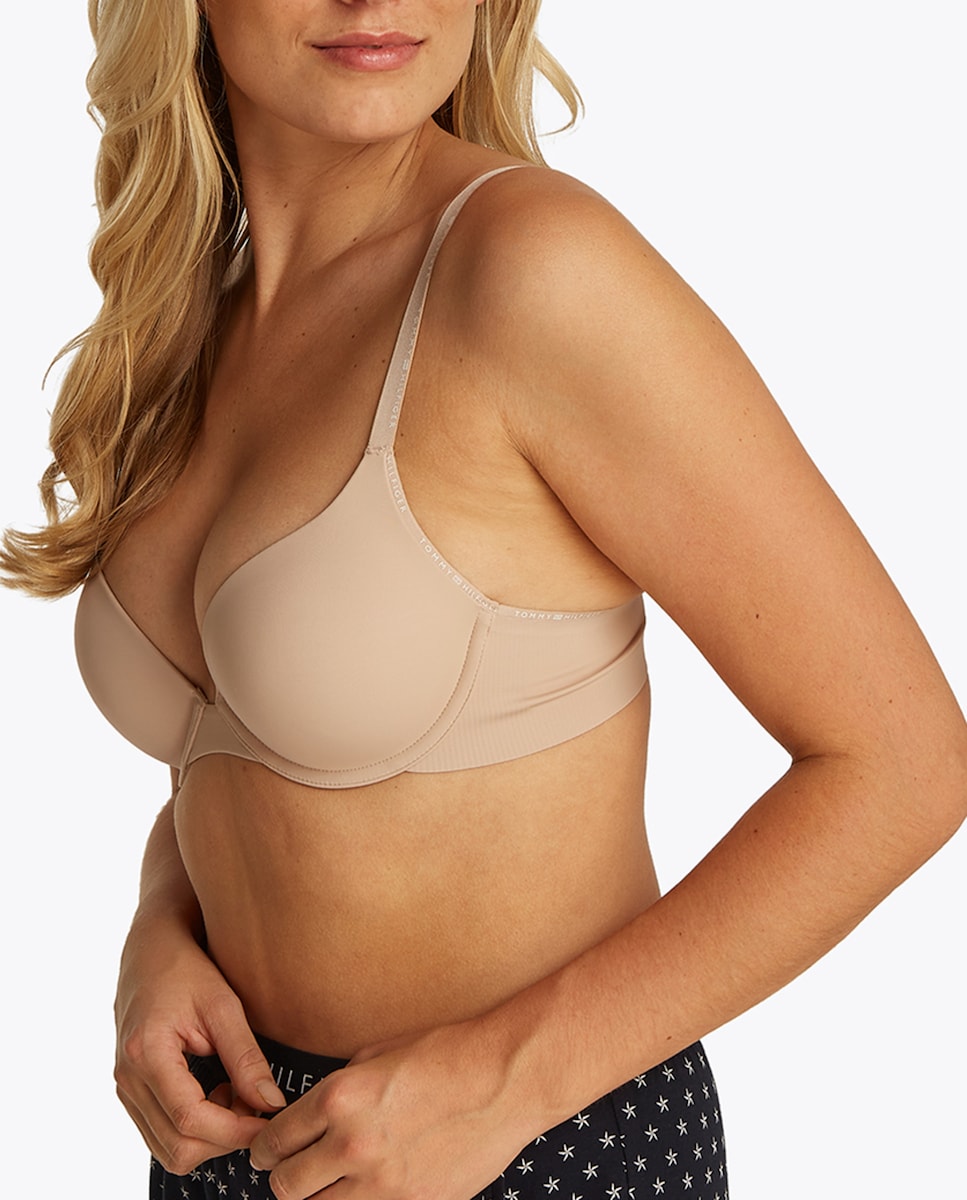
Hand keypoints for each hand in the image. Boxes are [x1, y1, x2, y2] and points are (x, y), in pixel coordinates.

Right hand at [114, 911, 287, 1174]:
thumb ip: (246, 1058)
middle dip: (225, 1137)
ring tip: (237, 1093)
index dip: (235, 1130)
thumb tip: (272, 1105)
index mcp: (147, 1054)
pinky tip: (217, 1092)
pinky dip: (195, 1128)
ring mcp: (125, 1088)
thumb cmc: (188, 969)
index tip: (271, 1122)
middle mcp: (128, 1079)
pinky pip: (161, 1133)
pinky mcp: (131, 1090)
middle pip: (178, 1146)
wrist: (151, 950)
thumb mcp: (223, 1006)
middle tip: (257, 1104)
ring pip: (168, 1148)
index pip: (191, 1119)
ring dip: (210, 1136)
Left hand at [249, 1021, 539, 1199]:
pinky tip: (365, 1190)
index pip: (275, 1140)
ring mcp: (383, 1183)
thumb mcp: (380, 1053)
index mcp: (340, 1098)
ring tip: (328, 1184)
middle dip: (284, 1177)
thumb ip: (342, 1087)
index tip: (268, 1151)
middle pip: (286, 1187)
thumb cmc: (449, 1054)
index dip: (265, 1148)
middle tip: (291, 1170)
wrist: (506, 1079)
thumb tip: (316, 1113)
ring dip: (319, 1197)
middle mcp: (352, 1144)